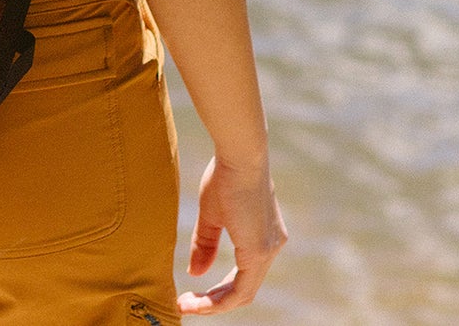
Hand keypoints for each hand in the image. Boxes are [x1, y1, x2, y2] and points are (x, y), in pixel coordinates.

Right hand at [176, 155, 286, 314]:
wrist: (239, 154)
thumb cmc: (225, 174)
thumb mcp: (212, 214)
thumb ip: (205, 245)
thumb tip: (195, 273)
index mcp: (263, 236)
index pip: (243, 274)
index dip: (218, 289)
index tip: (192, 292)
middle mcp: (271, 246)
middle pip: (244, 288)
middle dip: (214, 300)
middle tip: (188, 303)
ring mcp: (268, 250)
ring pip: (243, 292)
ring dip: (214, 304)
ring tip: (188, 304)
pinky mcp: (259, 251)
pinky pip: (242, 289)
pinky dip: (220, 300)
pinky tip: (199, 300)